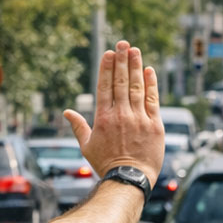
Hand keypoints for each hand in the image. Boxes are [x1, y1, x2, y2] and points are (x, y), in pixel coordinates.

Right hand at [63, 40, 164, 185]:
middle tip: (123, 43)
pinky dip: (151, 84)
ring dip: (136, 66)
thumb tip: (67, 112)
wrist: (129, 180)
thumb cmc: (106, 165)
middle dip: (122, 60)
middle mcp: (121, 115)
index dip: (107, 68)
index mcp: (103, 118)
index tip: (109, 53)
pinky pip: (153, 100)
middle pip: (121, 82)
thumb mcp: (87, 147)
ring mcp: (139, 118)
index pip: (105, 87)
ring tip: (135, 50)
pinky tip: (149, 70)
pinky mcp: (154, 125)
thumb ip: (78, 127)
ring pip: (136, 87)